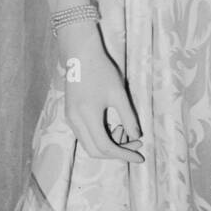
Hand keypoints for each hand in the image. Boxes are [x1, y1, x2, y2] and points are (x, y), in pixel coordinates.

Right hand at [61, 31, 143, 161]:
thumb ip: (129, 117)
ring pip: (89, 144)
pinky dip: (100, 137)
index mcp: (87, 117)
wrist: (80, 54)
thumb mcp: (119, 94)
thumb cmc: (102, 70)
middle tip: (137, 144)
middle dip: (117, 152)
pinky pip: (85, 135)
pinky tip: (114, 126)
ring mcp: (70, 119)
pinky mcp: (70, 115)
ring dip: (109, 145)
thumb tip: (137, 137)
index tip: (140, 157)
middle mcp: (75, 122)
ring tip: (126, 130)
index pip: (105, 147)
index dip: (124, 155)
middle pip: (95, 151)